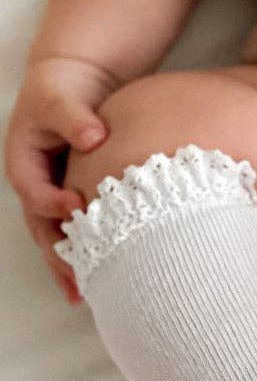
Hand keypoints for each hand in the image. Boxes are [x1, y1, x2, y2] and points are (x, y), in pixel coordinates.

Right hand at [4, 56, 118, 302]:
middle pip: (42, 226)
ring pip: (58, 236)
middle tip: (79, 282)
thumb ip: (73, 117)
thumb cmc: (63, 91)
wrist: (75, 85)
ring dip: (70, 265)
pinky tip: (107, 276)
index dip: (52, 202)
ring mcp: (54, 193)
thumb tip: (93, 136)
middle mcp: (37, 183)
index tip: (78, 207)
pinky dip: (89, 251)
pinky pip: (79, 229)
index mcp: (25, 162)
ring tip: (85, 295)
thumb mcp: (60, 98)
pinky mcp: (76, 197)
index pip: (33, 190)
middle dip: (58, 255)